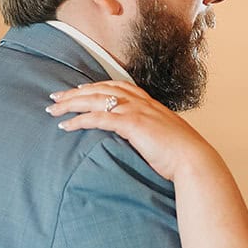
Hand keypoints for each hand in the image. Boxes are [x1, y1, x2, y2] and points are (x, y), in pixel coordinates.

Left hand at [47, 80, 216, 181]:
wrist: (194, 161)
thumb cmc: (182, 156)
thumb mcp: (165, 137)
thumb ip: (151, 132)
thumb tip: (143, 139)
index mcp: (150, 104)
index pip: (117, 87)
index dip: (95, 86)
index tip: (78, 89)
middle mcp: (141, 103)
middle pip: (101, 89)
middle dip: (75, 92)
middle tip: (55, 96)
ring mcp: (136, 111)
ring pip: (95, 100)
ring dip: (71, 103)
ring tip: (53, 110)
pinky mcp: (132, 125)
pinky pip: (99, 118)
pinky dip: (79, 120)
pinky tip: (66, 125)